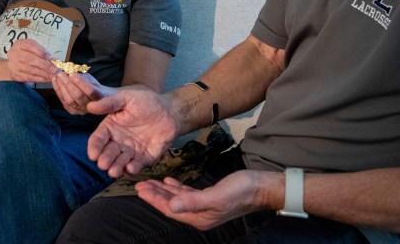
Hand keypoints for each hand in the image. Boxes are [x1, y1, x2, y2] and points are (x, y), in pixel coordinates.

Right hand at [5, 38, 56, 83]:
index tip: (51, 57)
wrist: (12, 63)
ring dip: (44, 74)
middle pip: (30, 59)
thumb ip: (42, 51)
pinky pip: (29, 78)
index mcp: (20, 44)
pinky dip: (40, 79)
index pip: (30, 46)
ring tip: (53, 75)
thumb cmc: (26, 53)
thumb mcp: (33, 47)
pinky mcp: (16, 75)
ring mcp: (14, 65)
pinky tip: (47, 79)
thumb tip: (54, 60)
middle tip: (54, 69)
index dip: (41, 52)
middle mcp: (15, 54)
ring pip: (30, 70)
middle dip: (44, 65)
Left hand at [52, 71, 113, 114]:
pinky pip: (64, 102)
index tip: (72, 74)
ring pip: (70, 100)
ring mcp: (81, 110)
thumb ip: (82, 76)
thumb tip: (70, 71)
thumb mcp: (91, 79)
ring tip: (58, 77)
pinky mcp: (73, 111)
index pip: (90, 90)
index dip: (80, 82)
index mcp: (99, 95)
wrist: (97, 100)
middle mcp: (91, 106)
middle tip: (61, 74)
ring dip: (62, 87)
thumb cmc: (93, 86)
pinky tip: (55, 82)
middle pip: (78, 96)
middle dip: (68, 84)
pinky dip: (58, 91)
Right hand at [85, 87, 180, 177]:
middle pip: (107, 153)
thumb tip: (90, 106)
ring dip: (116, 168)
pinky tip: (131, 168)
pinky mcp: (144, 158)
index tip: (93, 155)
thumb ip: (110, 103)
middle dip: (104, 160)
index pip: (98, 139)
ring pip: (120, 162)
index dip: (94, 147)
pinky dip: (133, 168)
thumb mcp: (127, 98)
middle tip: (103, 165)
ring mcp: (131, 151)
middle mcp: (118, 142)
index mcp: (111, 127)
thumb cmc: (147, 102)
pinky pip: (136, 165)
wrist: (170, 112)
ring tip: (114, 172)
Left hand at [135, 170, 267, 230]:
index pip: (170, 210)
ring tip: (149, 182)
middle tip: (139, 185)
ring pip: (177, 199)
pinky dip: (177, 188)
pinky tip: (169, 181)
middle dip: (155, 195)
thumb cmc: (239, 191)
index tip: (140, 190)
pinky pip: (187, 194)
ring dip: (163, 191)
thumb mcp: (215, 196)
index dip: (154, 200)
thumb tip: (170, 207)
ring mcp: (204, 207)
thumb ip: (192, 201)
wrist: (260, 188)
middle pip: (171, 205)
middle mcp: (199, 215)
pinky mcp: (209, 197)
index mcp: (199, 217)